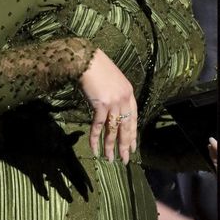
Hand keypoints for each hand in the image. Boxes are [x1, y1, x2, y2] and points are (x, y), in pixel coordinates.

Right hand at [79, 48, 137, 162]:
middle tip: (125, 159)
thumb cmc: (96, 67)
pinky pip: (98, 126)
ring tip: (110, 159)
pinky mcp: (101, 105)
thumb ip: (114, 95)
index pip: (133, 119)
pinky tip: (95, 149)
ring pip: (113, 130)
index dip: (133, 135)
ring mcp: (114, 102)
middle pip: (126, 127)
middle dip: (125, 145)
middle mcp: (124, 99)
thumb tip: (111, 110)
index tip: (133, 147)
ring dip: (111, 147)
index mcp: (129, 93)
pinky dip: (95, 139)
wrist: (86, 59)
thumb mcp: (112, 82)